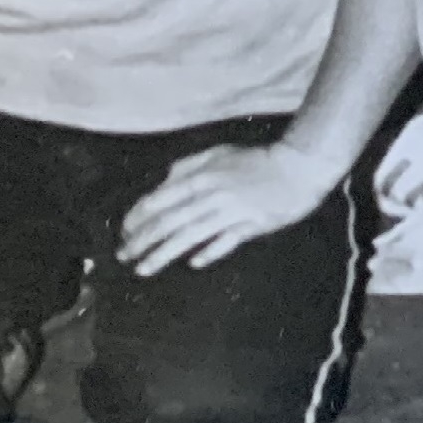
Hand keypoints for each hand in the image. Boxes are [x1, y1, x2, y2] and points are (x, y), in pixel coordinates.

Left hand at [116, 139, 335, 275]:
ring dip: (162, 254)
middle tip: (124, 256)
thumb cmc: (257, 160)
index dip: (137, 219)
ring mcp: (231, 211)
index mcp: (200, 176)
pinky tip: (194, 263)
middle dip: (141, 241)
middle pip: (168, 222)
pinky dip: (208, 252)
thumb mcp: (219, 153)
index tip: (124, 233)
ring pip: (189, 236)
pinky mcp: (251, 225)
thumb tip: (163, 182)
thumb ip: (188, 166)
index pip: (159, 200)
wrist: (299, 168)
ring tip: (144, 268)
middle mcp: (211, 195)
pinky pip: (224, 242)